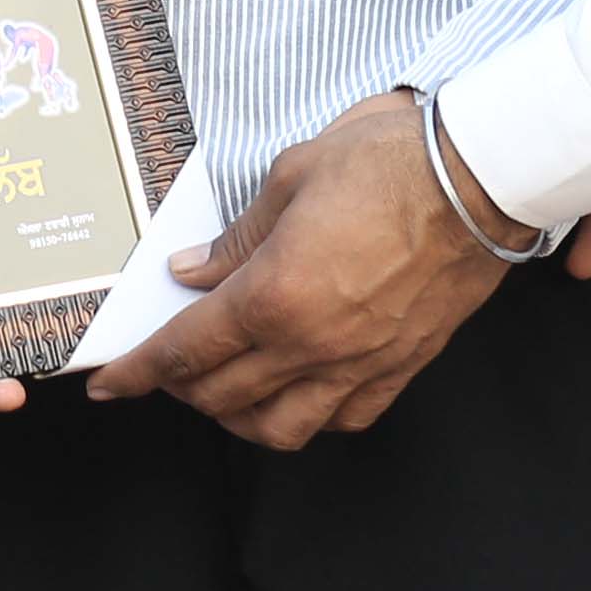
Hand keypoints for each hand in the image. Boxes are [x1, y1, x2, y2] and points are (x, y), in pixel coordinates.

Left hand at [84, 91, 512, 447]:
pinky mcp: (402, 365)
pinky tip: (299, 392)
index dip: (138, 372)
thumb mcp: (291, 179)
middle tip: (165, 369)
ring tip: (226, 391)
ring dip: (240, 418)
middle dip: (181, 389)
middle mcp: (312, 344)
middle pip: (224, 396)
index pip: (186, 351)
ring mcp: (360, 363)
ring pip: (282, 428)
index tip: (109, 385)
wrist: (481, 177)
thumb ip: (237, 238)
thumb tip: (194, 271)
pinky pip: (346, 417)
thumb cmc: (388, 162)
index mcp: (274, 295)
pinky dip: (311, 417)